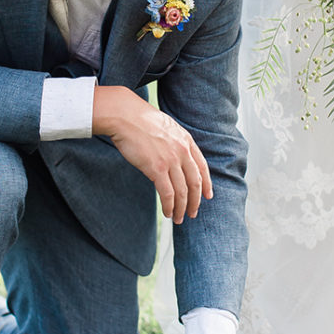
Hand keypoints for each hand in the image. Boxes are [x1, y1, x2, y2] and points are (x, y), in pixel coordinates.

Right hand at [92, 85, 212, 223]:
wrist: (125, 115)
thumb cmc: (139, 119)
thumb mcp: (166, 127)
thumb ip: (174, 142)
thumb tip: (173, 157)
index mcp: (186, 140)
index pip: (202, 167)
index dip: (206, 184)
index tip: (208, 196)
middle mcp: (182, 151)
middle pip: (195, 182)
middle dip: (195, 201)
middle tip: (192, 213)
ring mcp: (171, 160)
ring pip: (182, 191)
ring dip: (182, 208)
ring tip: (178, 218)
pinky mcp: (157, 169)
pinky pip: (168, 193)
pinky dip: (169, 206)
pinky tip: (168, 212)